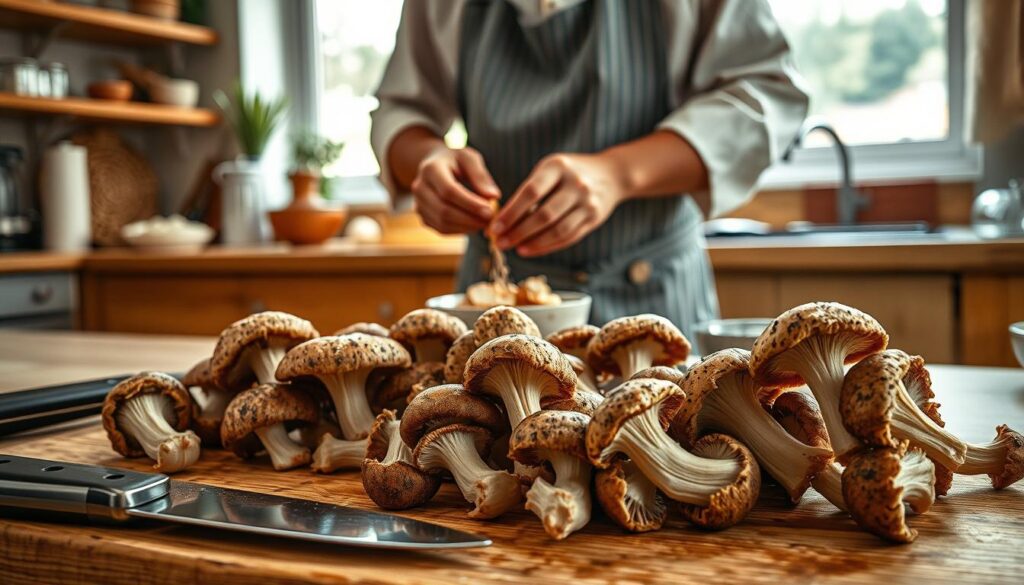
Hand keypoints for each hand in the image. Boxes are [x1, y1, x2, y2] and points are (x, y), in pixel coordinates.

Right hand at [411, 146, 499, 233]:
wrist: (434, 163)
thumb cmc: (455, 159)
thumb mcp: (469, 158)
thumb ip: (481, 176)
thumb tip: (494, 196)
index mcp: (430, 169)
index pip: (449, 191)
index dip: (470, 204)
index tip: (490, 211)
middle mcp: (419, 187)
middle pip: (444, 210)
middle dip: (470, 219)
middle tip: (491, 220)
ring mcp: (418, 203)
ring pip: (442, 223)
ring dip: (466, 227)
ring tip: (485, 223)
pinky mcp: (422, 215)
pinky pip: (441, 229)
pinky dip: (460, 230)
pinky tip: (473, 224)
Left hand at [490, 153, 625, 256]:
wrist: (611, 174)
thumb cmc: (570, 172)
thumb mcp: (551, 168)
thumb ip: (531, 189)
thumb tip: (503, 219)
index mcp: (558, 166)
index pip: (531, 192)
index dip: (511, 212)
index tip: (494, 226)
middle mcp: (576, 184)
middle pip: (544, 215)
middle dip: (518, 232)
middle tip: (499, 242)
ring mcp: (588, 203)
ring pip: (556, 230)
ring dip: (532, 242)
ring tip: (514, 248)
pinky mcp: (594, 219)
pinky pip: (568, 237)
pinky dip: (546, 246)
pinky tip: (529, 249)